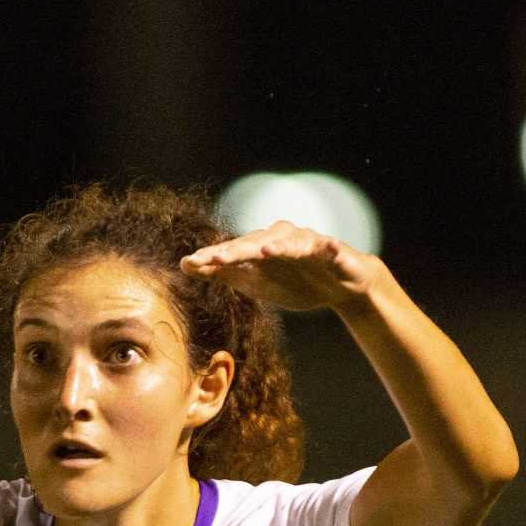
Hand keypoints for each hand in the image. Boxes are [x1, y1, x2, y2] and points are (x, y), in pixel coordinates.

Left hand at [179, 222, 377, 311]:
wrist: (341, 286)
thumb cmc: (294, 281)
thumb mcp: (256, 282)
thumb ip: (223, 273)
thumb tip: (185, 264)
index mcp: (260, 247)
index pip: (233, 251)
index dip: (213, 257)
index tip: (191, 263)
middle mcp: (281, 239)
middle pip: (256, 244)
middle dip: (237, 251)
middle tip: (216, 258)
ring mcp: (307, 242)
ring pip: (291, 243)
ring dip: (280, 246)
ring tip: (266, 251)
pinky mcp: (333, 250)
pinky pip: (329, 248)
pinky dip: (327, 247)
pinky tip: (328, 247)